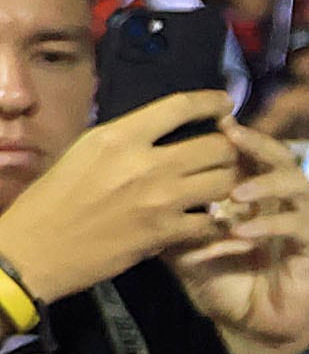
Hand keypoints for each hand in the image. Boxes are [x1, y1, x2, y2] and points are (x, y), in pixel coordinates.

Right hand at [0, 91, 242, 303]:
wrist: (34, 251)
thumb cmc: (52, 199)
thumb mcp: (83, 152)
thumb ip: (126, 138)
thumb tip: (161, 127)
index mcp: (119, 137)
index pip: (180, 107)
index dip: (211, 102)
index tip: (225, 103)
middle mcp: (146, 164)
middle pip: (218, 145)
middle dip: (229, 148)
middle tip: (224, 153)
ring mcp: (160, 200)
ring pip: (224, 181)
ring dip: (226, 182)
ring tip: (219, 184)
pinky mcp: (164, 233)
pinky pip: (210, 221)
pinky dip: (212, 221)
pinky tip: (205, 219)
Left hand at [169, 124, 308, 353]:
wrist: (249, 325)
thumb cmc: (219, 281)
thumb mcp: (184, 247)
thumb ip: (170, 219)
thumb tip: (137, 190)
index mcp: (255, 192)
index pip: (249, 153)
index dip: (233, 136)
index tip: (210, 120)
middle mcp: (283, 199)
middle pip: (280, 157)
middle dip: (256, 144)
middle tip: (230, 135)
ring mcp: (303, 219)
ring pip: (298, 185)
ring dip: (267, 183)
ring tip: (236, 190)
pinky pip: (301, 226)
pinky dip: (272, 225)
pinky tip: (243, 231)